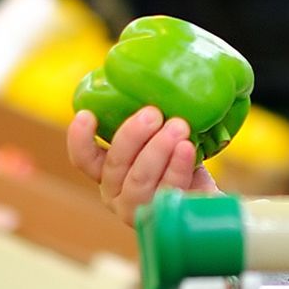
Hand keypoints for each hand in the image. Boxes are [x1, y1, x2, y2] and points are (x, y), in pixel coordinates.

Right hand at [67, 107, 216, 224]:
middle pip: (115, 165)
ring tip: (178, 126)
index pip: (84, 159)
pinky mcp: (165, 218)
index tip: (86, 114)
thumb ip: (151, 118)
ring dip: (157, 149)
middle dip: (132, 135)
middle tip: (153, 112)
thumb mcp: (160, 137)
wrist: (209, 198)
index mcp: (108, 172)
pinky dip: (177, 167)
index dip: (79, 138)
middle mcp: (117, 193)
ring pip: (139, 179)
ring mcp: (139, 209)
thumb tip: (156, 71)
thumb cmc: (180, 161)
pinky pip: (167, 190)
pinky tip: (187, 148)